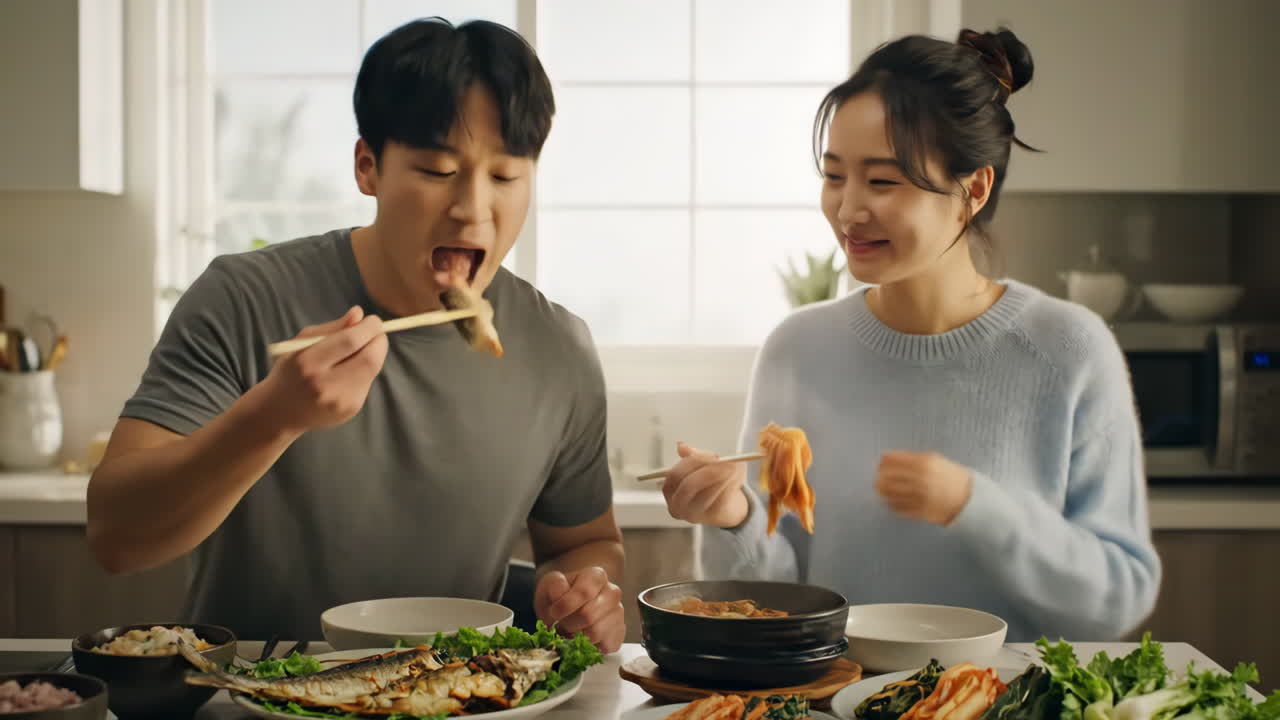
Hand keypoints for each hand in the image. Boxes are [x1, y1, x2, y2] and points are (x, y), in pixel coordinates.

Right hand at [260, 306, 387, 433]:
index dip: (369, 328)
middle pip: (369, 359)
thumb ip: (332, 328)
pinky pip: (367, 383)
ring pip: (372, 371)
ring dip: (373, 355)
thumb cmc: (293, 369)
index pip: (350, 341)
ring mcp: (338, 401)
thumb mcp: (302, 343)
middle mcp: (324, 385)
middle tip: (377, 333)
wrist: (280, 411)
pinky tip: (350, 372)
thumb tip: (359, 314)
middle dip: (379, 341)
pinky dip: (365, 372)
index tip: (373, 320)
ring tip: (360, 350)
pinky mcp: (348, 410)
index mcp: (308, 362)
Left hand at [534, 567, 624, 653]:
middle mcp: (612, 593)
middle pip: (588, 616)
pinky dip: (589, 647)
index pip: (584, 592)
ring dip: (578, 636)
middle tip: (562, 623)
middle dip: (569, 624)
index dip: (565, 605)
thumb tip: (561, 594)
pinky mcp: (619, 635)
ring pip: (596, 633)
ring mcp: (618, 615)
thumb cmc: (559, 596)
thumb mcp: (550, 585)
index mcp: (597, 576)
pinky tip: (583, 638)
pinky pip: (604, 646)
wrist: (568, 609)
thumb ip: (555, 586)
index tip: (553, 612)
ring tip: (573, 629)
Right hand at [661, 442, 749, 527]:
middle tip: (727, 463)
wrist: (727, 507)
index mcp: (669, 490)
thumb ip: (693, 456)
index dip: (694, 462)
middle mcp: (677, 505)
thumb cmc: (710, 483)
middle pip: (689, 486)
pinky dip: (732, 486)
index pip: (676, 475)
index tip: (713, 455)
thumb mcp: (701, 465)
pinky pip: (722, 499)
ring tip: (736, 468)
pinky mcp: (712, 517)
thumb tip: (681, 446)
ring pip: (707, 493)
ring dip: (725, 477)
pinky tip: (737, 479)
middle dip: (709, 472)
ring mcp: (693, 515)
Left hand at [875, 451, 972, 525]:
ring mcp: (920, 496)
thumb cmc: (949, 475)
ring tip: (882, 490)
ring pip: (890, 493)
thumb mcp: (934, 460)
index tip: (880, 464)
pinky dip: (891, 504)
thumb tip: (886, 459)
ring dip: (883, 491)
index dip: (883, 462)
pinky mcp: (920, 511)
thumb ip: (912, 458)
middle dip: (880, 477)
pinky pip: (897, 508)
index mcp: (923, 463)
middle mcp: (920, 479)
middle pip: (887, 477)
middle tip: (878, 478)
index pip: (891, 460)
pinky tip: (891, 501)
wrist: (969, 497)